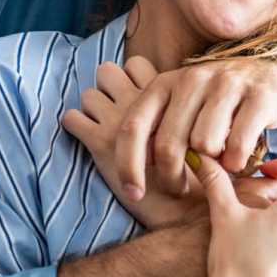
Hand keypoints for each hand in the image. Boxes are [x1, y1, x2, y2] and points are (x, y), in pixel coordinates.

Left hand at [64, 55, 276, 203]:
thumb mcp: (179, 107)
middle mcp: (192, 78)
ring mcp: (227, 84)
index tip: (134, 193)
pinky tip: (237, 161)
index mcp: (164, 83)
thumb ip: (156, 129)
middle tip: (180, 188)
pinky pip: (237, 145)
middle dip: (171, 176)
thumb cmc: (214, 102)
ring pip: (204, 145)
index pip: (133, 126)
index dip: (128, 164)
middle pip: (168, 143)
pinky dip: (236, 162)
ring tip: (217, 163)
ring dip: (211, 166)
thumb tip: (136, 168)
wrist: (268, 71)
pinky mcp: (259, 96)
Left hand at [64, 56, 200, 228]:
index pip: (135, 64)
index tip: (137, 100)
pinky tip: (89, 139)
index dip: (131, 78)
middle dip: (107, 88)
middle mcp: (141, 100)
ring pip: (88, 94)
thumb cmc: (203, 175)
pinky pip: (73, 121)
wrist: (192, 212)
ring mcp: (119, 120)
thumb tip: (170, 102)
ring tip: (105, 128)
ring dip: (93, 109)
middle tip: (117, 111)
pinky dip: (75, 127)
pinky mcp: (102, 143)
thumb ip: (186, 114)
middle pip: (106, 72)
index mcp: (168, 92)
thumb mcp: (199, 134)